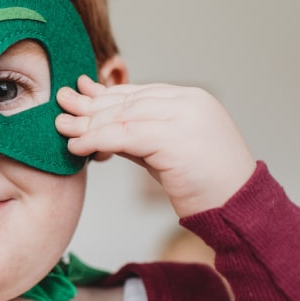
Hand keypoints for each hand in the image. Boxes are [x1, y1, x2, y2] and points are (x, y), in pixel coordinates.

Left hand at [55, 75, 255, 217]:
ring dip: (88, 123)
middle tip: (61, 106)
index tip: (79, 93)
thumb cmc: (202, 184)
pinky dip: (96, 140)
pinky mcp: (175, 138)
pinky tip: (77, 147)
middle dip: (90, 105)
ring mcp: (184, 117)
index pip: (138, 92)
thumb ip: (135, 133)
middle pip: (127, 101)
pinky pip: (124, 136)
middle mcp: (189, 101)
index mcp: (191, 99)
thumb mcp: (163, 150)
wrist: (238, 208)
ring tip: (62, 128)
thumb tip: (94, 125)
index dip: (105, 94)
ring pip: (122, 116)